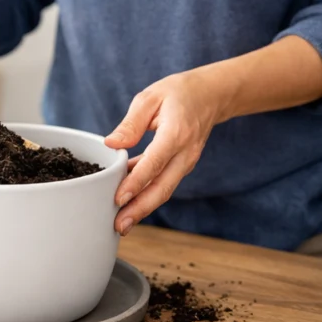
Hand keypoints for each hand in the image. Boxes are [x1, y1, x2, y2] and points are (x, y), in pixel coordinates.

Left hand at [104, 71, 220, 234]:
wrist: (211, 96)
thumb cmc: (177, 94)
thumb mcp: (150, 98)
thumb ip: (130, 123)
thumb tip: (110, 144)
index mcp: (176, 133)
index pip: (154, 163)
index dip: (136, 183)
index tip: (118, 199)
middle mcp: (184, 153)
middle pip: (162, 187)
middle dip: (140, 209)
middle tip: (119, 227)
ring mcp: (185, 162)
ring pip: (163, 191)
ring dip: (143, 209)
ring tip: (121, 226)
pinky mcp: (181, 167)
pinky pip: (163, 185)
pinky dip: (146, 197)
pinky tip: (126, 206)